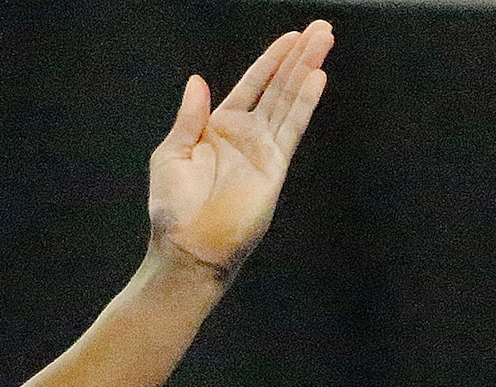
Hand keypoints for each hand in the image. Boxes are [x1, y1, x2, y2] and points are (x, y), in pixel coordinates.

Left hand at [147, 20, 331, 281]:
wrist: (187, 249)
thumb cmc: (172, 209)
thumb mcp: (170, 155)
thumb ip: (189, 118)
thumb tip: (198, 81)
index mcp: (217, 129)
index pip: (252, 85)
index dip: (271, 61)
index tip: (291, 37)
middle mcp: (245, 136)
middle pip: (278, 87)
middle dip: (299, 57)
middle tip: (322, 29)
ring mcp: (262, 150)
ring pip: (290, 101)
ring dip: (307, 71)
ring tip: (325, 41)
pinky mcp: (274, 167)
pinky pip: (291, 128)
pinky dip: (304, 103)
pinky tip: (317, 78)